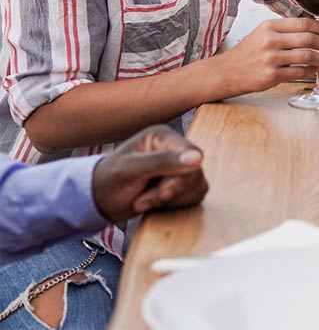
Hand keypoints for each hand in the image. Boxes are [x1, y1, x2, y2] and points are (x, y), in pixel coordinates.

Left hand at [92, 124, 207, 221]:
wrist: (99, 202)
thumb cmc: (108, 181)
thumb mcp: (131, 170)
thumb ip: (164, 161)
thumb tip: (198, 157)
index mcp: (163, 136)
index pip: (193, 154)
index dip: (179, 178)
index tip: (159, 192)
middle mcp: (174, 148)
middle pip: (195, 172)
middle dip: (170, 191)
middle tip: (145, 198)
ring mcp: (179, 165)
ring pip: (197, 184)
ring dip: (172, 199)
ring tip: (146, 198)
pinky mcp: (181, 182)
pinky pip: (195, 193)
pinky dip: (177, 203)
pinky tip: (156, 201)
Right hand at [216, 18, 318, 95]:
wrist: (226, 72)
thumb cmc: (246, 53)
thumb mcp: (262, 33)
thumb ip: (284, 30)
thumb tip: (312, 29)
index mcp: (270, 26)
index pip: (303, 23)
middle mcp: (271, 40)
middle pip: (308, 38)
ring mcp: (271, 59)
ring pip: (307, 56)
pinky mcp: (272, 75)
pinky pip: (299, 72)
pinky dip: (311, 70)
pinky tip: (315, 68)